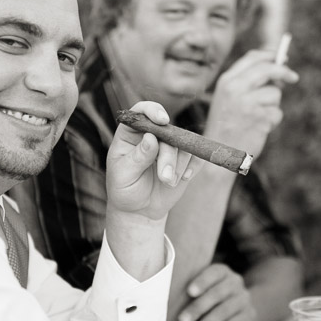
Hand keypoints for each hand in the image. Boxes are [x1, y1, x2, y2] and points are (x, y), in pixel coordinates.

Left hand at [107, 101, 201, 220]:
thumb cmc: (124, 190)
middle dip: (169, 155)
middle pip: (168, 132)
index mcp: (130, 134)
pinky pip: (196, 156)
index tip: (163, 121)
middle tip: (165, 178)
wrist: (139, 209)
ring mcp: (169, 147)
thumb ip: (137, 157)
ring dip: (179, 165)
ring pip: (184, 144)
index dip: (153, 111)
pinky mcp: (184, 160)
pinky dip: (192, 167)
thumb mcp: (123, 175)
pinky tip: (183, 179)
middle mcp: (152, 135)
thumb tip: (150, 138)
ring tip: (168, 183)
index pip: (142, 112)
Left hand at [175, 263, 258, 320]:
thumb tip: (164, 305)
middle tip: (182, 320)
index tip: (189, 292)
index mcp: (222, 272)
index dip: (202, 281)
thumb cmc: (210, 302)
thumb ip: (189, 295)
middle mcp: (236, 282)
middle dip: (198, 308)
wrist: (239, 314)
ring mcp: (244, 299)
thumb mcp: (202, 293)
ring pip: (224, 312)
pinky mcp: (249, 317)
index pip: (214, 272)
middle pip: (217, 294)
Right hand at [205, 49, 298, 155]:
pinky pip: (277, 112)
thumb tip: (279, 72)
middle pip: (268, 69)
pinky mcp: (260, 118)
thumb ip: (248, 82)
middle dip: (284, 72)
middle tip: (294, 78)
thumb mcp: (229, 99)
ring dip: (272, 105)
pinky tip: (258, 128)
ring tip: (256, 118)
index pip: (252, 58)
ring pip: (275, 93)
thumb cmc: (226, 125)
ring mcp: (247, 103)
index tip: (283, 58)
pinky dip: (272, 120)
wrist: (219, 153)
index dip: (270, 55)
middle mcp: (235, 89)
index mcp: (226, 81)